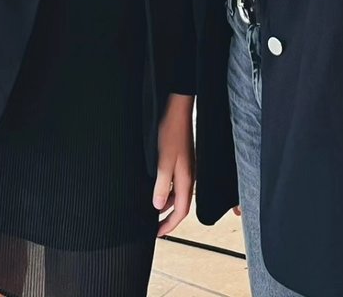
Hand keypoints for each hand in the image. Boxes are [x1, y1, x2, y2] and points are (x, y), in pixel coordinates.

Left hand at [154, 93, 194, 236]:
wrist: (178, 111)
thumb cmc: (171, 133)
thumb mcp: (163, 161)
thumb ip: (161, 184)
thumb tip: (157, 206)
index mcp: (186, 179)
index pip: (181, 211)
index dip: (170, 224)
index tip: (159, 233)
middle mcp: (189, 176)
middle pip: (181, 205)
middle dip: (169, 217)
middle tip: (156, 226)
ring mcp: (186, 168)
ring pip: (178, 193)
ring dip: (167, 203)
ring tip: (153, 210)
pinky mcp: (182, 160)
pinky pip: (176, 182)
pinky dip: (167, 190)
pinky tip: (157, 187)